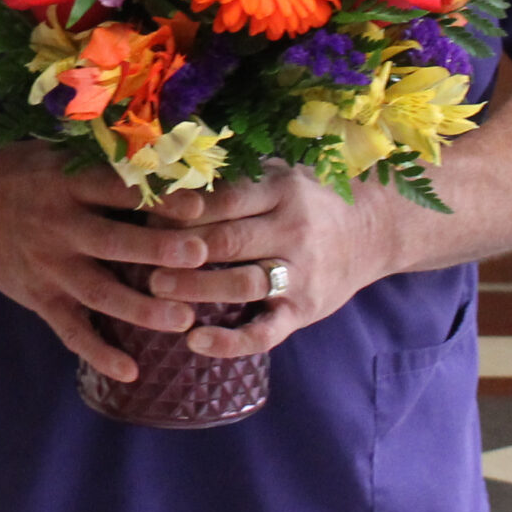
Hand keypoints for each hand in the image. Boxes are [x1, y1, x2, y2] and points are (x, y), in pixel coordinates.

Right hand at [0, 140, 211, 382]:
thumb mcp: (57, 152)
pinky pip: (70, 331)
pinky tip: (131, 372)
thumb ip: (104, 159)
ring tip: (184, 319)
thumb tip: (169, 153)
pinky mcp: (36, 297)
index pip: (116, 188)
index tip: (200, 204)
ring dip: (141, 309)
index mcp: (66, 183)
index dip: (157, 196)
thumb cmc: (20, 170)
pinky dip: (98, 354)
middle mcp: (57, 225)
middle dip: (157, 250)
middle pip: (112, 242)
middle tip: (201, 256)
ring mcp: (46, 266)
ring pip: (98, 292)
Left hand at [143, 162, 400, 359]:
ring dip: (196, 289)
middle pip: (229, 241)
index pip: (225, 199)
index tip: (145, 212)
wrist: (372, 231)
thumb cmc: (308, 200)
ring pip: (243, 285)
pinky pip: (265, 332)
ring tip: (154, 290)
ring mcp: (301, 274)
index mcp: (281, 191)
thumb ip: (235, 177)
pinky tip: (196, 342)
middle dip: (181, 250)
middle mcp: (293, 230)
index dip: (183, 207)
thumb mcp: (279, 175)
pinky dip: (230, 341)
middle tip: (138, 255)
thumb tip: (168, 170)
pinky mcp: (304, 311)